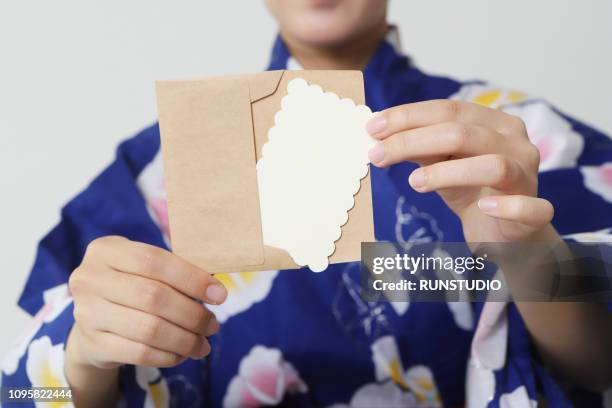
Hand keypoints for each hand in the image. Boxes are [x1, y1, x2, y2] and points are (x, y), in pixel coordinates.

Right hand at [66, 236, 225, 369]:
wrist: (94, 322)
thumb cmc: (132, 286)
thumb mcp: (146, 269)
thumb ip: (177, 270)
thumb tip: (216, 288)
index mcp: (106, 250)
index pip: (154, 260)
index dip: (192, 278)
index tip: (220, 295)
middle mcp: (89, 278)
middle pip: (153, 296)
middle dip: (192, 314)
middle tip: (213, 325)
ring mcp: (86, 312)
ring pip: (148, 328)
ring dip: (185, 339)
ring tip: (202, 344)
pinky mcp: (92, 344)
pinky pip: (139, 353)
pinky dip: (168, 355)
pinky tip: (182, 354)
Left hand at [366, 99, 554, 242]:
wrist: (502, 233)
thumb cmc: (469, 191)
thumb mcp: (440, 164)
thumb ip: (419, 148)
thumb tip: (378, 135)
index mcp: (493, 123)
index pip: (449, 110)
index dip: (408, 116)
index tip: (372, 128)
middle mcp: (515, 142)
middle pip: (463, 134)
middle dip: (413, 141)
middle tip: (377, 155)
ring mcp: (529, 176)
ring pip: (493, 165)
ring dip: (448, 173)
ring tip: (413, 182)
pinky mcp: (537, 211)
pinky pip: (528, 207)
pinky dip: (506, 206)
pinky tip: (482, 207)